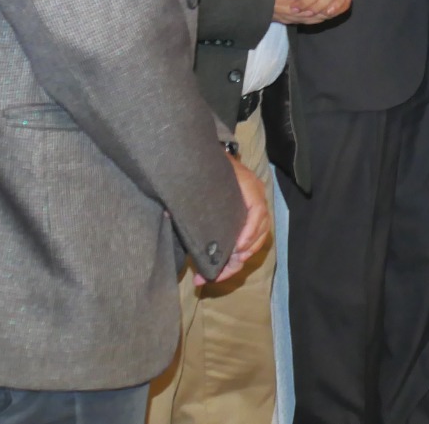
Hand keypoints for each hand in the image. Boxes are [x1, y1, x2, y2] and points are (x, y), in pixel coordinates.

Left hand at [195, 154, 270, 285]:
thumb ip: (189, 194)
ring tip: (219, 275)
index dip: (250, 231)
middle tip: (221, 272)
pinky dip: (239, 254)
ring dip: (240, 259)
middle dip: (242, 254)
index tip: (237, 249)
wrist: (205, 154)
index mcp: (247, 184)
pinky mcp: (248, 214)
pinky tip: (223, 267)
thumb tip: (167, 214)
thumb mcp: (199, 177)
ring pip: (258, 237)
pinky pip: (251, 238)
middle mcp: (255, 195)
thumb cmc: (204, 165)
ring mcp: (254, 205)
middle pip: (260, 229)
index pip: (257, 209)